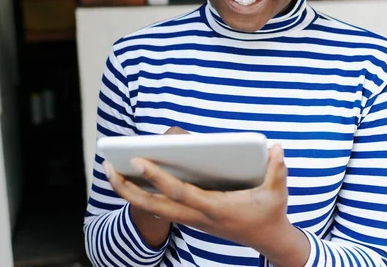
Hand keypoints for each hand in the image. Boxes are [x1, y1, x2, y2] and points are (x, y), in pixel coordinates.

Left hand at [103, 131, 308, 264]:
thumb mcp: (277, 192)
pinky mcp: (193, 217)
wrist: (267, 239)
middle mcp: (198, 216)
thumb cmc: (270, 213)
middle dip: (128, 188)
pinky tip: (135, 178)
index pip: (179, 193)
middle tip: (108, 166)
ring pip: (154, 209)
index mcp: (215, 209)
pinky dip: (144, 194)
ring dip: (130, 192)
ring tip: (113, 170)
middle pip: (154, 206)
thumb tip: (275, 147)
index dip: (158, 177)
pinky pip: (162, 207)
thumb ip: (277, 169)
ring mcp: (193, 219)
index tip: (139, 160)